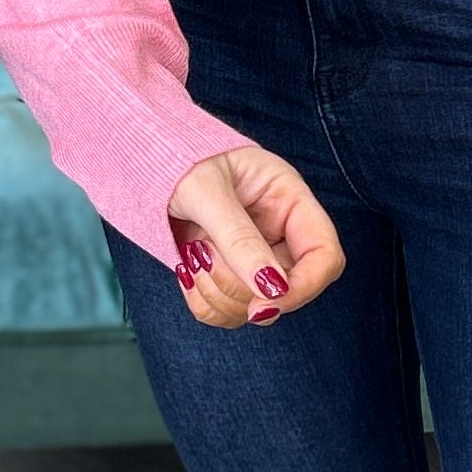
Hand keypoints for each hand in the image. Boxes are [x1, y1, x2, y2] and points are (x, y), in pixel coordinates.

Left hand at [167, 142, 345, 328]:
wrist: (146, 162)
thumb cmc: (178, 159)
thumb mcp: (206, 191)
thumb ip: (238, 237)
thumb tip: (271, 287)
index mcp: (289, 200)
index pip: (325, 256)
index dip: (304, 288)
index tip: (262, 304)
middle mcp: (280, 233)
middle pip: (287, 290)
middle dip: (240, 286)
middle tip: (202, 254)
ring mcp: (255, 258)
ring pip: (254, 307)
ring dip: (216, 290)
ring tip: (192, 252)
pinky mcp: (229, 275)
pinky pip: (225, 312)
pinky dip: (202, 300)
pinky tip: (186, 268)